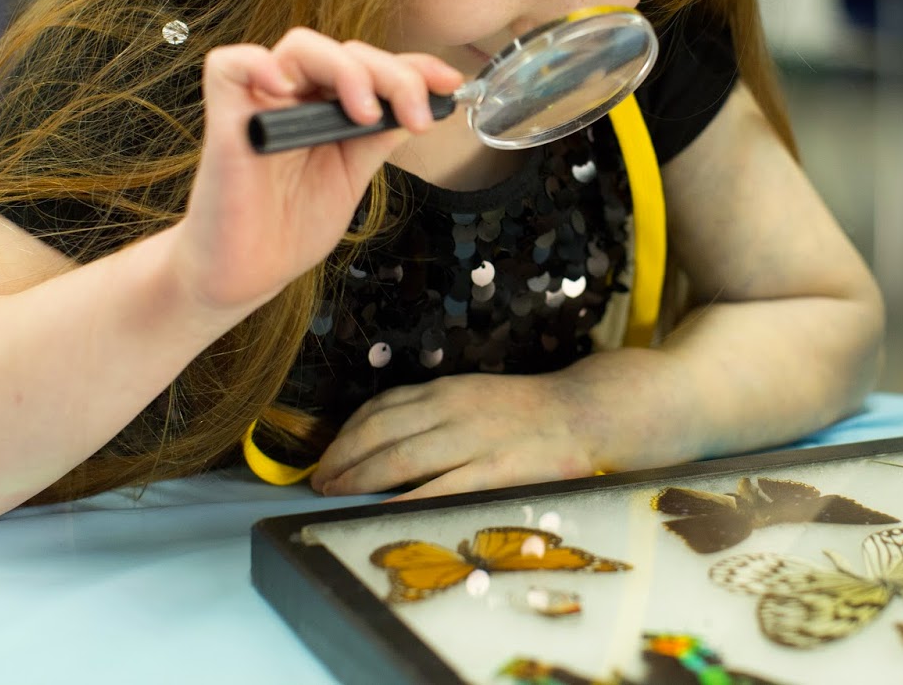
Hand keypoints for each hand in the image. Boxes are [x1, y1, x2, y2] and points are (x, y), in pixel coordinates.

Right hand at [167, 29, 462, 319]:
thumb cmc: (290, 226)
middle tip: (414, 115)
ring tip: (365, 114)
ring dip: (346, 71)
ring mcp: (260, 104)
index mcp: (327, 106)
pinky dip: (257, 63)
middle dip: (391, 76)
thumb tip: (425, 104)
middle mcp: (295, 97)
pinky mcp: (225, 119)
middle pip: (345, 51)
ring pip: (301, 46)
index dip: (413, 66)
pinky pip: (228, 65)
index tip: (449, 84)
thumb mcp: (353, 174)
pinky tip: (286, 89)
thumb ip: (380, 136)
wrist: (248, 274)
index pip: (371, 65)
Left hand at [309, 372, 598, 498]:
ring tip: (335, 496)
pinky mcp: (495, 470)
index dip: (345, 433)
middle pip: (381, 432)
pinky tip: (384, 512)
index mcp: (447, 390)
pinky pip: (441, 488)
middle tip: (318, 482)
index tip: (326, 455)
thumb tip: (384, 440)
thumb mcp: (473, 397)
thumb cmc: (526, 412)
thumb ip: (433, 413)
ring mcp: (474, 439)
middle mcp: (453, 409)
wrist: (584, 412)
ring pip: (401, 458)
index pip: (381, 407)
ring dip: (360, 479)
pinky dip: (406, 500)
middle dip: (342, 459)